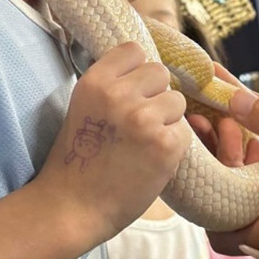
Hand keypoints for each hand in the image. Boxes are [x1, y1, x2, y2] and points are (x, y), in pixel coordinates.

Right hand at [36, 42, 190, 246]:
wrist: (74, 208)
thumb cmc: (80, 160)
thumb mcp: (85, 108)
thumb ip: (113, 85)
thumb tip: (148, 67)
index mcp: (95, 82)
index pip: (135, 50)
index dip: (138, 71)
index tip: (132, 91)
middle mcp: (119, 95)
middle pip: (161, 73)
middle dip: (155, 95)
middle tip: (139, 123)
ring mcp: (143, 119)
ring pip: (177, 101)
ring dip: (167, 121)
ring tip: (144, 143)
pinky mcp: (165, 144)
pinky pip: (184, 131)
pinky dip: (173, 146)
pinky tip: (151, 160)